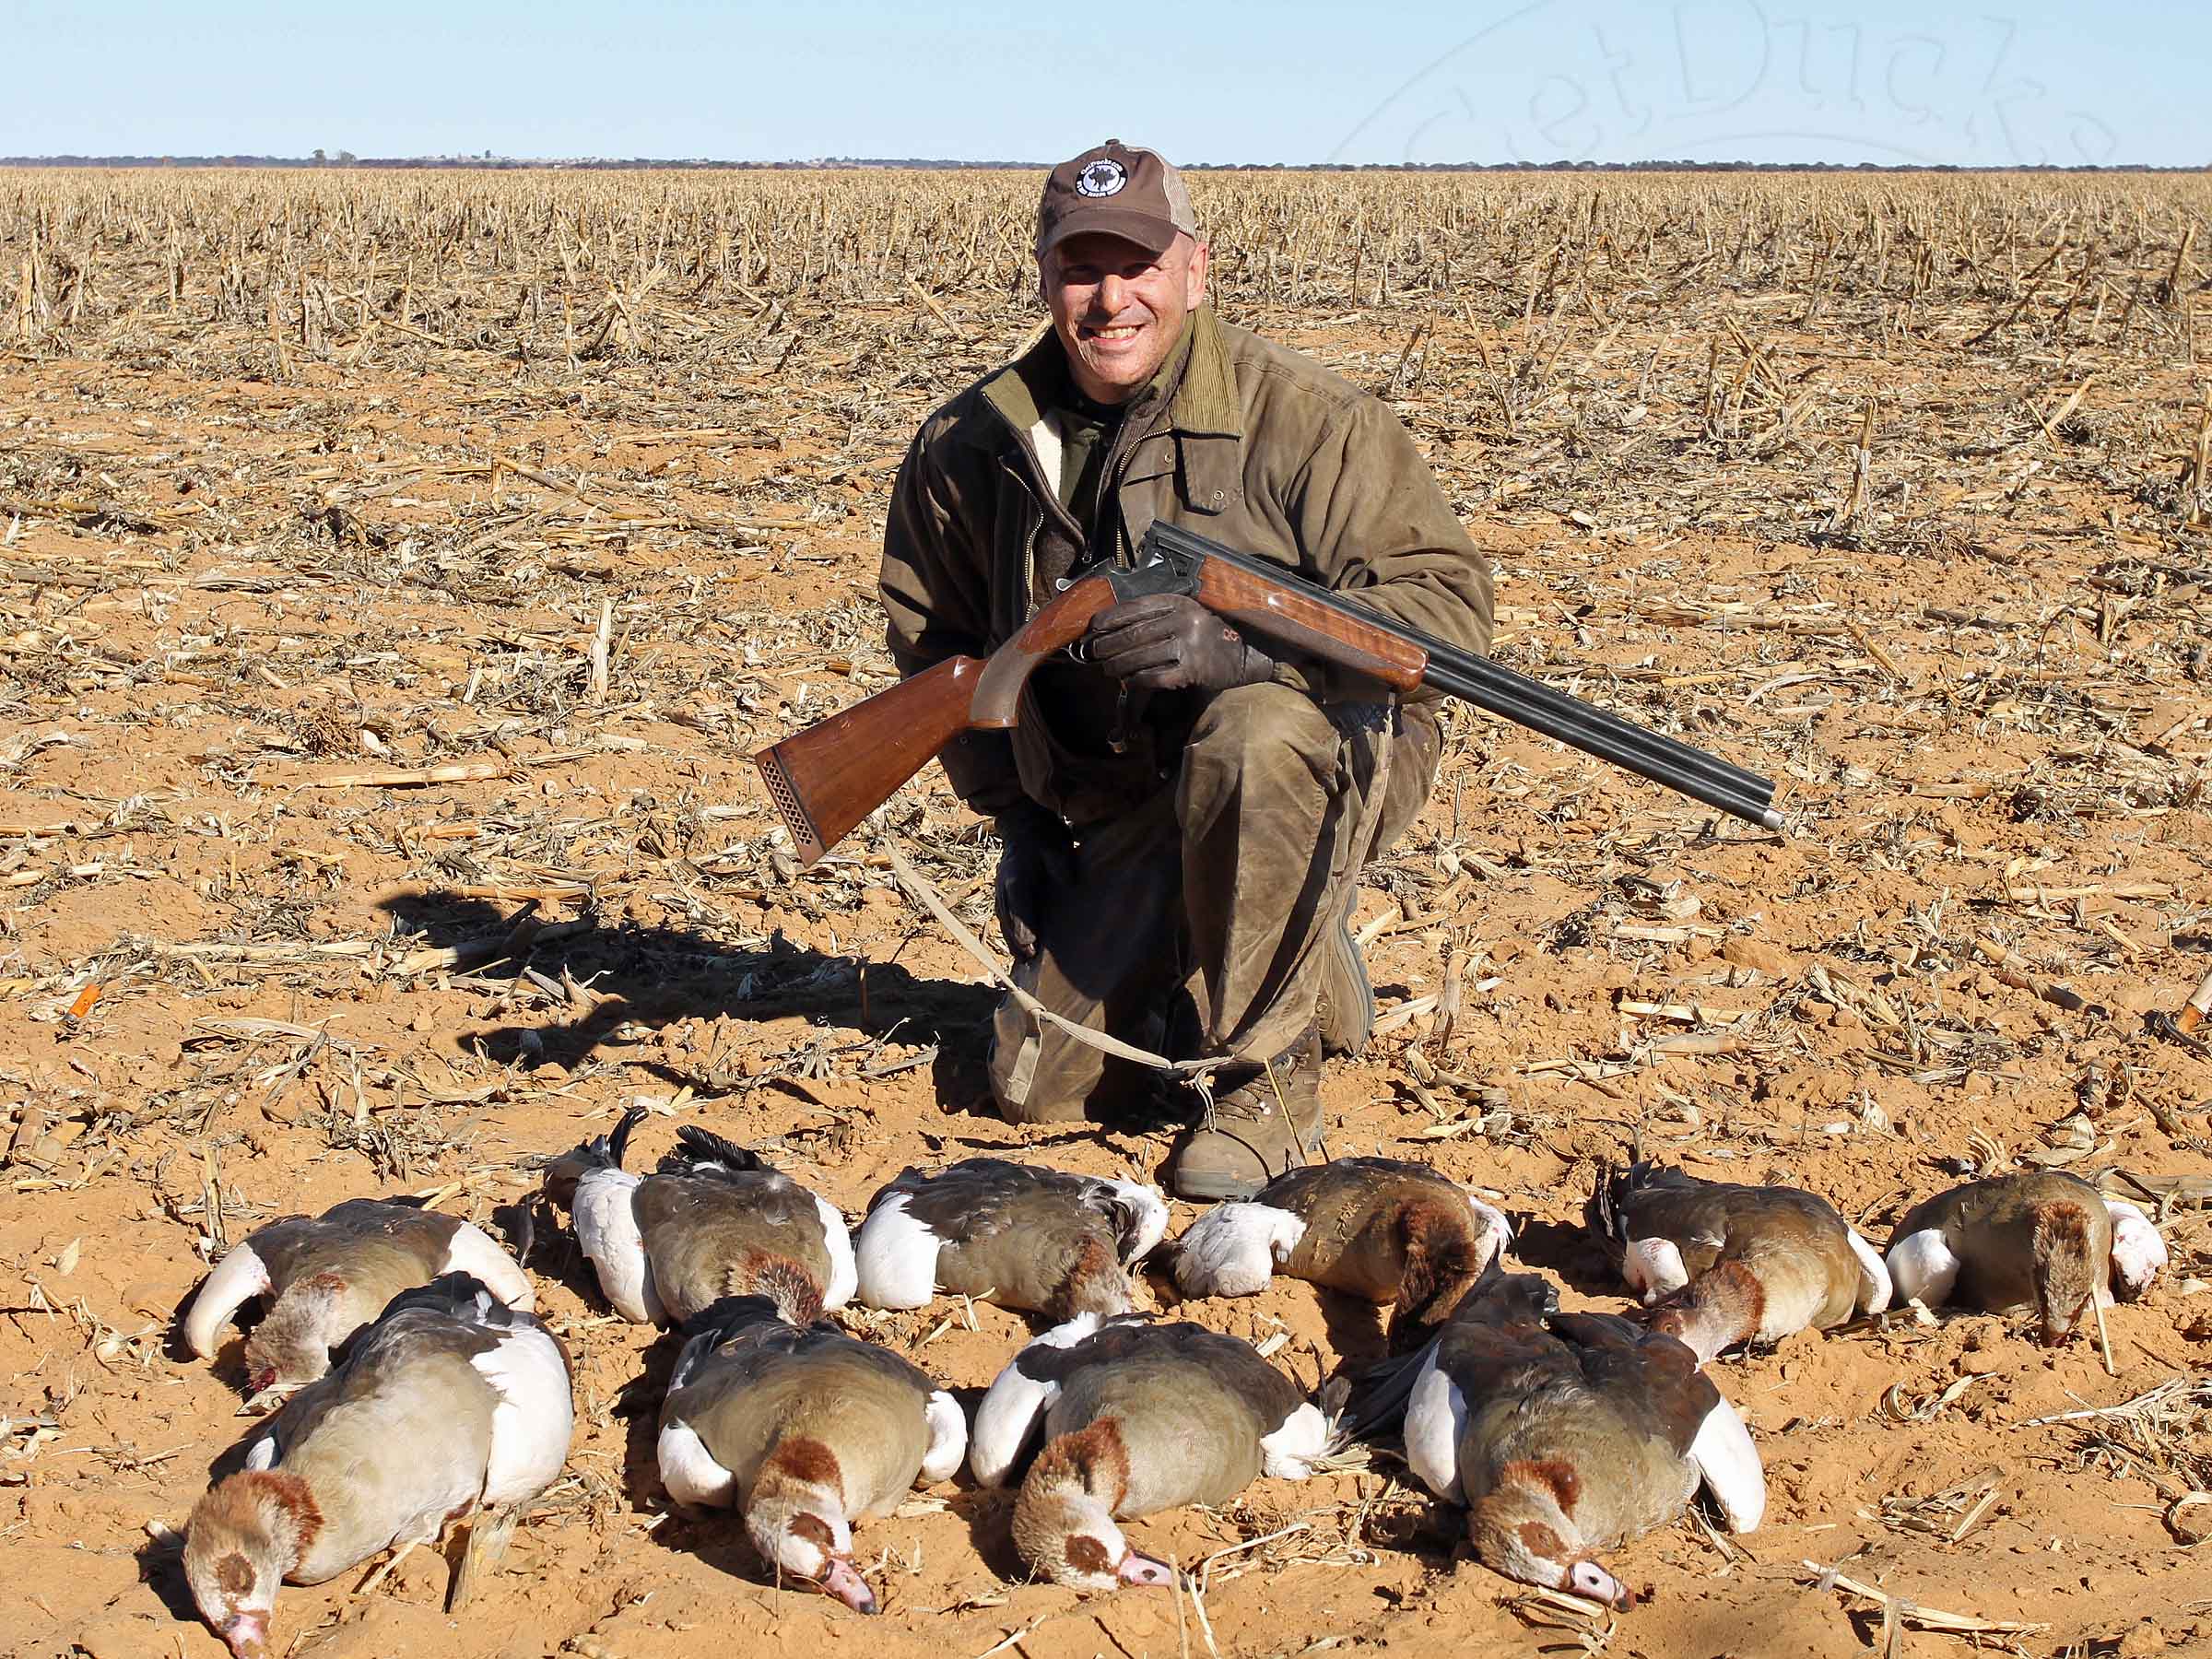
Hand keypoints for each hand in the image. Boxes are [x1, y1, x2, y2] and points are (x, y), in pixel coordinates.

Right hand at [992, 804, 1074, 962]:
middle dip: (1015, 939)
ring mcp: (1001, 888)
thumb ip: (1060, 864)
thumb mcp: (1056, 845)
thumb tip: (1069, 884)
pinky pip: (1004, 915)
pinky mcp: (1004, 892)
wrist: (1024, 825)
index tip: (1030, 944)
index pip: (1018, 901)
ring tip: (1021, 959)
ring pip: (1002, 918)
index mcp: (1017, 872)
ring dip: (1010, 939)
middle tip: (1027, 958)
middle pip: (1007, 915)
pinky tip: (1018, 948)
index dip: (1023, 924)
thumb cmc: (1043, 836)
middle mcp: (1004, 883)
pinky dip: (1009, 932)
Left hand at [1085, 593, 1273, 691]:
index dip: (1111, 617)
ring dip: (1118, 665)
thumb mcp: (1189, 614)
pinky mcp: (1193, 669)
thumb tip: (1117, 627)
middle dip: (1108, 644)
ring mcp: (1189, 645)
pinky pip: (1156, 676)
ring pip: (1141, 656)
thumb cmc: (1210, 634)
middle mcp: (1183, 620)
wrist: (1246, 654)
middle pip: (1134, 633)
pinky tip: (1129, 681)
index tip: (1094, 626)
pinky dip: (1138, 680)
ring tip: (1106, 669)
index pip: (1137, 607)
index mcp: (1180, 603)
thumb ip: (1160, 615)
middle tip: (1093, 652)